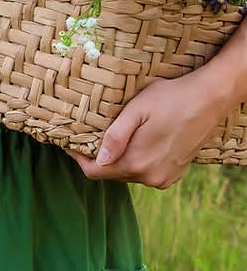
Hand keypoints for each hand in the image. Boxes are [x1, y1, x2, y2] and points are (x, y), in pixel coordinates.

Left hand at [67, 68, 231, 188]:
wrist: (208, 99)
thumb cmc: (169, 98)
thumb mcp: (136, 111)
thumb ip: (116, 137)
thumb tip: (99, 159)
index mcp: (137, 163)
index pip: (95, 172)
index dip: (78, 158)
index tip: (68, 143)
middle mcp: (151, 177)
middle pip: (110, 173)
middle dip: (96, 158)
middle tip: (85, 136)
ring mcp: (164, 178)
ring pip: (127, 173)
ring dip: (115, 159)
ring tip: (106, 138)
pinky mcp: (174, 174)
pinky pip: (144, 172)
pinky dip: (134, 161)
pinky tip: (132, 143)